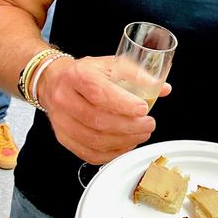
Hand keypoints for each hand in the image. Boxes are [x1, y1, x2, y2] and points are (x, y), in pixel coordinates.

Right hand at [37, 55, 163, 162]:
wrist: (55, 82)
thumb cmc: (86, 73)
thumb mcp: (110, 64)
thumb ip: (137, 75)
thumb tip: (162, 88)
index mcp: (78, 76)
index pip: (98, 92)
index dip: (123, 103)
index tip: (143, 109)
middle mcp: (65, 98)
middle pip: (97, 120)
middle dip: (129, 126)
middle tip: (149, 124)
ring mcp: (62, 121)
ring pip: (93, 140)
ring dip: (123, 141)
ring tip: (142, 134)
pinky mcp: (63, 138)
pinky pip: (89, 153)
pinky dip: (112, 153)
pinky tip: (126, 145)